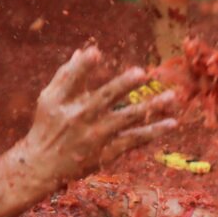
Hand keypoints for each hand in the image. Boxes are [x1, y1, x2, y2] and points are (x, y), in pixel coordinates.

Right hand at [14, 46, 178, 189]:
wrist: (45, 165)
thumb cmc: (48, 125)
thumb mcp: (49, 98)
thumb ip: (67, 75)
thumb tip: (85, 51)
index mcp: (62, 100)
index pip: (72, 79)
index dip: (82, 66)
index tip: (94, 53)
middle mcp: (81, 116)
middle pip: (105, 97)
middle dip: (123, 85)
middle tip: (141, 73)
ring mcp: (98, 134)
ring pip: (128, 117)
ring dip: (151, 107)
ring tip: (172, 97)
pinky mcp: (110, 150)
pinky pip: (136, 138)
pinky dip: (154, 131)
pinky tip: (172, 123)